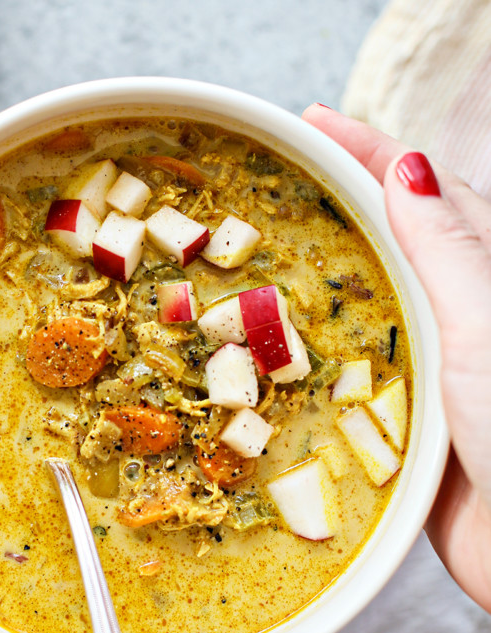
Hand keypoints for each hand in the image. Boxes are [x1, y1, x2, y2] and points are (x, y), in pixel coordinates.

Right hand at [303, 104, 490, 612]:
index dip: (368, 151)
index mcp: (477, 280)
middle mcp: (449, 314)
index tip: (312, 122)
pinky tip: (276, 342)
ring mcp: (420, 363)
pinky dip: (309, 347)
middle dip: (333, 202)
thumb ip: (446, 252)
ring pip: (358, 302)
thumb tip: (408, 166)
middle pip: (384, 240)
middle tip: (274, 180)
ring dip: (313, 272)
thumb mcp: (482, 327)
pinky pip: (342, 366)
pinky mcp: (396, 413)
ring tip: (260, 247)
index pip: (420, 193)